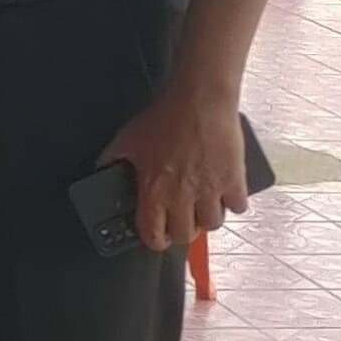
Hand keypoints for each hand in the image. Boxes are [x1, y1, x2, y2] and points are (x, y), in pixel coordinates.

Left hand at [96, 78, 250, 258]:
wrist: (200, 101)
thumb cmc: (166, 117)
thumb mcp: (127, 139)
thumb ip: (113, 158)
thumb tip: (102, 166)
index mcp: (154, 191)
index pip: (153, 235)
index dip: (154, 240)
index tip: (156, 236)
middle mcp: (183, 196)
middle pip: (184, 235)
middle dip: (181, 232)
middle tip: (181, 221)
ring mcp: (210, 190)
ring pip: (212, 224)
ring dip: (206, 218)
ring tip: (202, 206)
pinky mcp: (234, 181)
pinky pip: (238, 207)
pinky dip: (233, 204)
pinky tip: (225, 193)